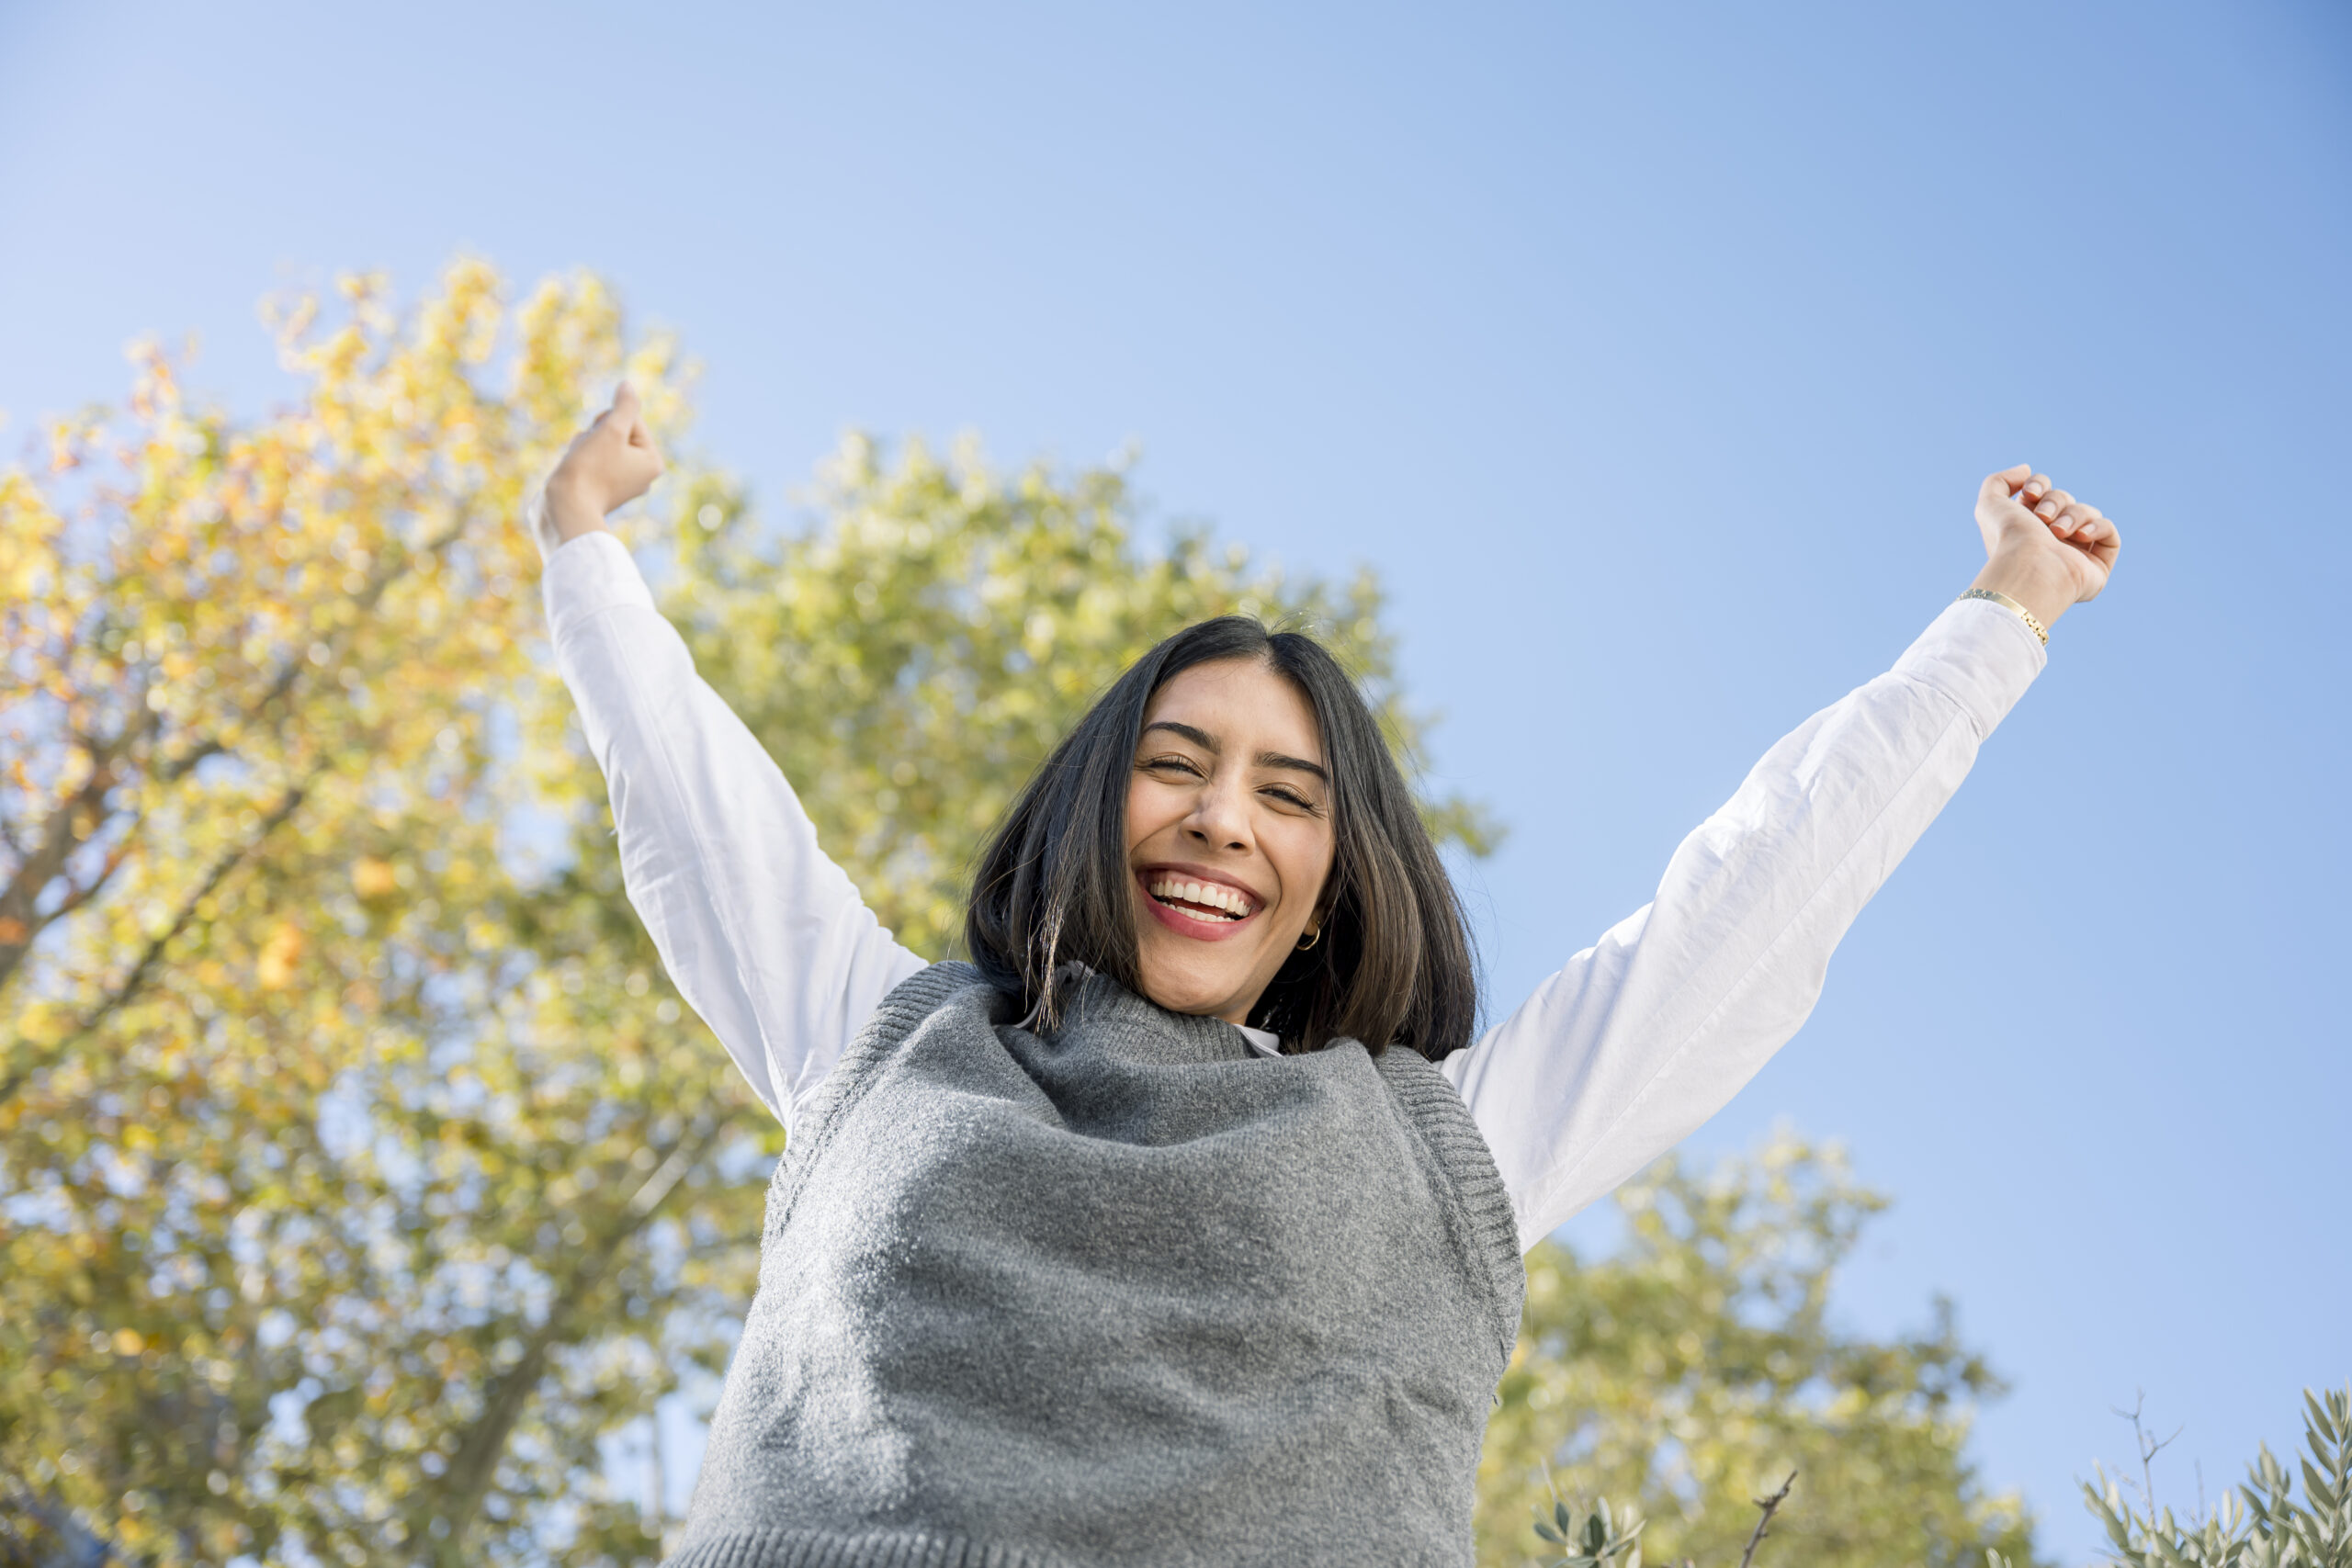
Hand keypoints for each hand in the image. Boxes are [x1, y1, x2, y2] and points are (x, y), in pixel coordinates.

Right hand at [530, 383, 664, 559]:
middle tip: (589, 456)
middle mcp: (642, 474)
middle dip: (597, 435)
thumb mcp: (611, 430)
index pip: (629, 419)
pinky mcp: (602, 486)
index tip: (602, 446)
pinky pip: (592, 457)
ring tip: (580, 464)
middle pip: (616, 430)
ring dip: (585, 444)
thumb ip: (624, 405)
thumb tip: (627, 385)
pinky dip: (580, 457)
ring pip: (600, 442)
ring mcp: (622, 481)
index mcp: (653, 462)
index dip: (609, 425)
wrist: (564, 509)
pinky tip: (574, 470)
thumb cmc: (590, 469)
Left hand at [1967, 463, 2121, 631]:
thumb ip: (1999, 481)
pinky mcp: (2097, 567)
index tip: (2029, 494)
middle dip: (2055, 501)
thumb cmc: (2008, 539)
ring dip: (2073, 515)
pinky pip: (2109, 532)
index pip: (2042, 491)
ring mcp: (2074, 553)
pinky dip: (2097, 527)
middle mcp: (2049, 540)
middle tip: (2042, 518)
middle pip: (2065, 499)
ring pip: (2087, 512)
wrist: (2028, 568)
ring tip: (2058, 532)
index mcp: (2025, 527)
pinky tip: (2080, 535)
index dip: (2039, 485)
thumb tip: (2026, 471)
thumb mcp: (1989, 504)